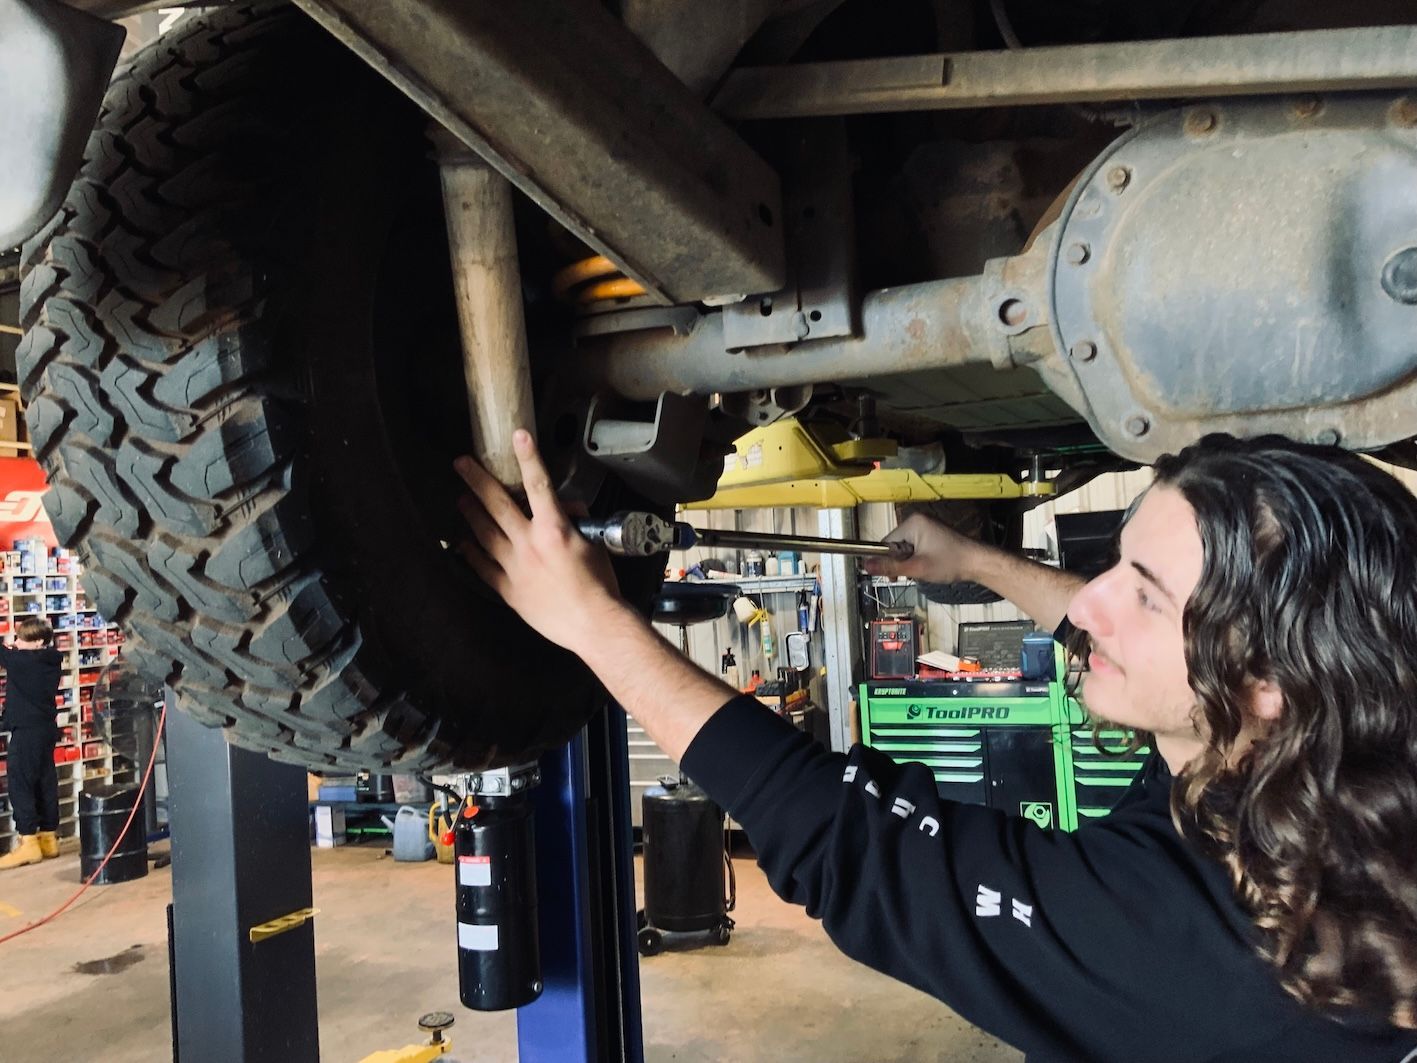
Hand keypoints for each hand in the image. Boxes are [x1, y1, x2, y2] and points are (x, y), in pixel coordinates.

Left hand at [454, 430, 628, 654]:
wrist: (594, 625)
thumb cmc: (599, 585)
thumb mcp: (593, 544)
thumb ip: (576, 521)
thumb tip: (565, 507)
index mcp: (554, 529)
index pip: (539, 484)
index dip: (528, 458)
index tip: (518, 436)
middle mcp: (529, 543)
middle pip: (497, 505)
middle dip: (476, 480)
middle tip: (460, 463)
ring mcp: (515, 567)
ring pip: (483, 533)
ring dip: (470, 513)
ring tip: (460, 500)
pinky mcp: (508, 590)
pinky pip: (482, 567)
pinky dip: (470, 553)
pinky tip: (462, 543)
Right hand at [861, 512, 981, 582]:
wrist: (977, 562)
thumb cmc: (950, 562)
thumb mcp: (916, 568)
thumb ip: (889, 566)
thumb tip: (865, 565)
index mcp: (912, 523)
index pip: (885, 542)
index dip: (886, 560)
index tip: (891, 574)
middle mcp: (918, 520)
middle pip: (895, 545)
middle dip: (900, 561)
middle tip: (911, 573)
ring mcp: (926, 526)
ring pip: (905, 548)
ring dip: (909, 562)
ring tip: (923, 570)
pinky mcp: (933, 533)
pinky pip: (915, 546)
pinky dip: (918, 558)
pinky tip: (928, 566)